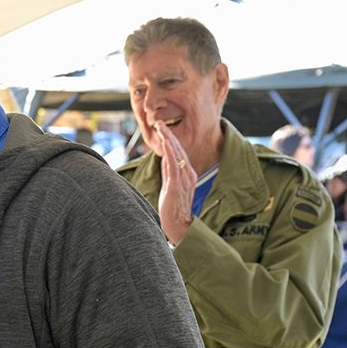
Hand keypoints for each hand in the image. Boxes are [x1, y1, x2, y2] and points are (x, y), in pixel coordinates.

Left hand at [154, 121, 196, 244]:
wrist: (177, 224)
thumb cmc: (172, 207)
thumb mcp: (170, 185)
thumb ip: (168, 172)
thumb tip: (164, 159)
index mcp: (187, 174)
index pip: (178, 153)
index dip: (170, 139)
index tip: (162, 128)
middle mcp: (188, 174)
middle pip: (178, 150)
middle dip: (168, 135)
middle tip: (159, 122)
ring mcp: (184, 179)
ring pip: (176, 154)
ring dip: (168, 140)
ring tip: (160, 127)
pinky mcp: (176, 185)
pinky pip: (173, 165)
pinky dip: (169, 153)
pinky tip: (165, 143)